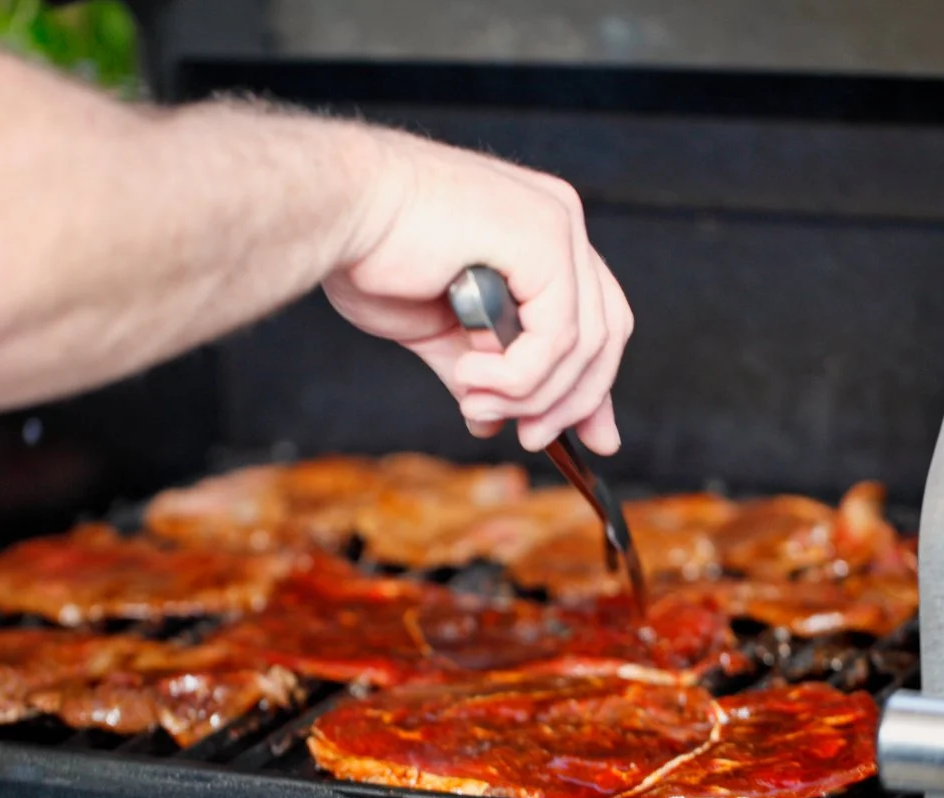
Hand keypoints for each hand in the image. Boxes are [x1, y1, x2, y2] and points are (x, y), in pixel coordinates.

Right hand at [322, 126, 632, 455]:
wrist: (338, 212)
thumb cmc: (373, 253)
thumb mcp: (439, 329)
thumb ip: (480, 371)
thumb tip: (493, 420)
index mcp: (540, 238)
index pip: (595, 322)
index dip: (591, 387)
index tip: (585, 439)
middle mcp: (559, 223)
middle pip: (605, 335)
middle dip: (571, 401)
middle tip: (529, 437)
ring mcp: (557, 226)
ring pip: (583, 344)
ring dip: (529, 394)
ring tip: (474, 402)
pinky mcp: (544, 237)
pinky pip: (557, 336)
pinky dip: (519, 375)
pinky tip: (470, 377)